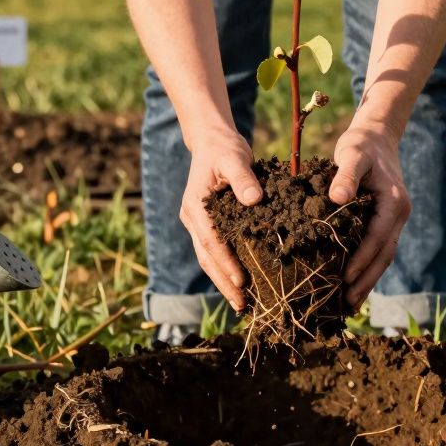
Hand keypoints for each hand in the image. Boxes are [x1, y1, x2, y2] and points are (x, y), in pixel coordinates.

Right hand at [179, 129, 263, 310]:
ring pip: (207, 258)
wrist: (211, 141)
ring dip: (222, 280)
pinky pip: (213, 251)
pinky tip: (240, 282)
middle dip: (223, 282)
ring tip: (241, 302)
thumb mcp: (235, 157)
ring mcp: (196, 223)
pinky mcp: (205, 224)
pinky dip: (225, 268)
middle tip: (241, 305)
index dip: (226, 263)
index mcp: (195, 206)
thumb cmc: (224, 148)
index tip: (241, 282)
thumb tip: (254, 200)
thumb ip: (244, 178)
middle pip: (206, 257)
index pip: (211, 241)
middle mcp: (191, 218)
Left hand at [329, 122, 410, 308]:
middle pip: (384, 256)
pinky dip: (367, 268)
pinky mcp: (386, 222)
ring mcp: (395, 221)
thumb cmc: (361, 145)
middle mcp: (399, 215)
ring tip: (348, 304)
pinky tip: (351, 283)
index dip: (361, 261)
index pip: (377, 239)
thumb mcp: (352, 154)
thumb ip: (345, 175)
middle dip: (367, 281)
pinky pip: (378, 249)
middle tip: (346, 305)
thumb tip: (338, 199)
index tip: (344, 280)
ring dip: (368, 280)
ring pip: (383, 257)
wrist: (376, 136)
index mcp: (394, 203)